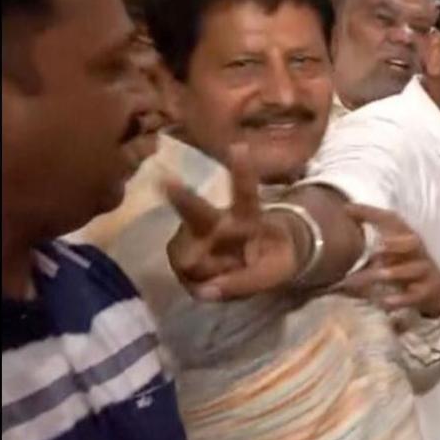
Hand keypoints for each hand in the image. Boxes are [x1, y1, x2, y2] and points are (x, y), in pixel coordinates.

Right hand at [165, 144, 300, 300]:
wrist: (260, 261)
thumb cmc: (272, 257)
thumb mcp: (275, 272)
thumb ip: (246, 283)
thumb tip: (205, 292)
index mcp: (247, 215)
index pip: (245, 192)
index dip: (242, 171)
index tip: (239, 146)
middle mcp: (216, 219)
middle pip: (195, 210)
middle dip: (180, 196)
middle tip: (164, 181)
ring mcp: (194, 233)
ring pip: (186, 256)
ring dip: (206, 271)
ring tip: (228, 272)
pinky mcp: (180, 249)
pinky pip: (183, 271)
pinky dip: (199, 281)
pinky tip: (212, 278)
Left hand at [338, 203, 439, 317]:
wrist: (435, 292)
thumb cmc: (403, 269)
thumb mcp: (385, 257)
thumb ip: (364, 253)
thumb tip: (331, 251)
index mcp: (405, 238)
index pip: (391, 221)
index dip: (371, 213)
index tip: (347, 210)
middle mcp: (418, 252)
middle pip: (412, 241)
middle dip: (396, 243)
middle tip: (378, 247)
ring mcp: (425, 272)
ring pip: (415, 269)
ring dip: (396, 272)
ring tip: (379, 275)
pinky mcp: (428, 292)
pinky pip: (415, 295)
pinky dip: (400, 299)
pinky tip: (385, 303)